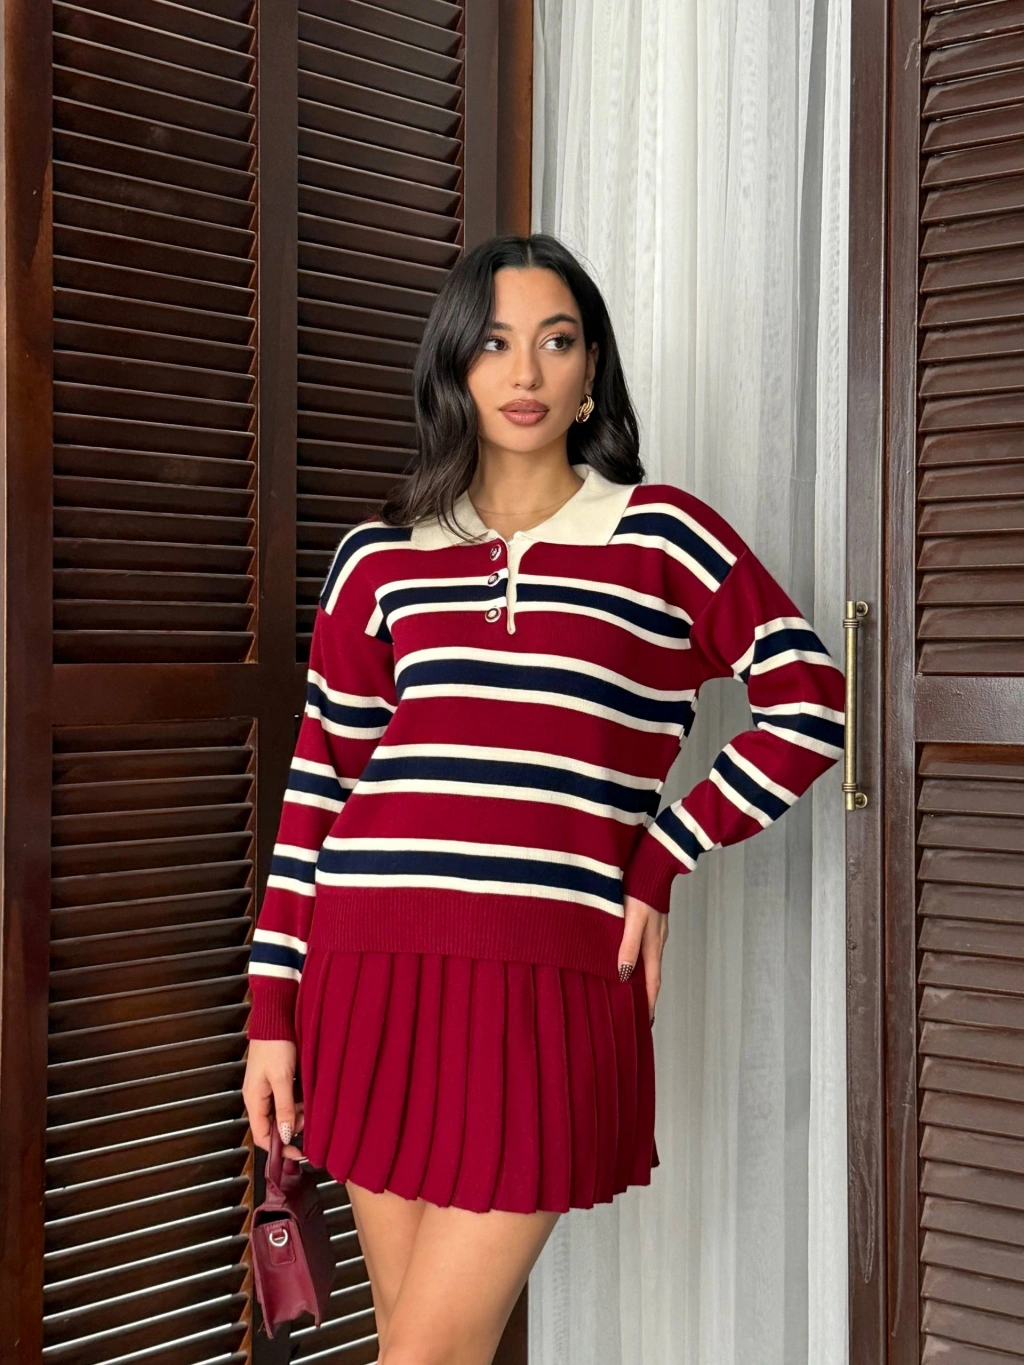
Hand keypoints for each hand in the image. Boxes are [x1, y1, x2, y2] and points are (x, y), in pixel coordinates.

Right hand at [242, 1039, 304, 1160]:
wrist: (275, 1018)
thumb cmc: (275, 1045)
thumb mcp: (282, 1079)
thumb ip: (284, 1108)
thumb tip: (285, 1136)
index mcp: (253, 1100)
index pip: (262, 1136)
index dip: (279, 1148)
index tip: (299, 1154)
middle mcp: (257, 1097)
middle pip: (273, 1125)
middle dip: (292, 1127)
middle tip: (309, 1119)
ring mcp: (266, 1088)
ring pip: (282, 1112)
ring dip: (297, 1112)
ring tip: (309, 1102)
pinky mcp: (276, 1079)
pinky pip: (286, 1099)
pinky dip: (297, 1101)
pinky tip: (307, 1093)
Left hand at [617, 895, 668, 1025]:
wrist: (654, 864)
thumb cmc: (641, 890)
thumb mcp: (632, 920)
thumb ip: (628, 946)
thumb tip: (623, 974)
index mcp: (653, 945)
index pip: (652, 983)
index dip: (649, 1003)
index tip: (647, 1023)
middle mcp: (656, 941)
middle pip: (652, 976)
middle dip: (646, 996)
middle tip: (640, 1015)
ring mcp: (655, 932)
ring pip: (648, 961)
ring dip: (642, 979)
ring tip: (632, 992)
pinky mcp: (651, 922)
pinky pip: (645, 948)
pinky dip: (639, 960)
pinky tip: (630, 959)